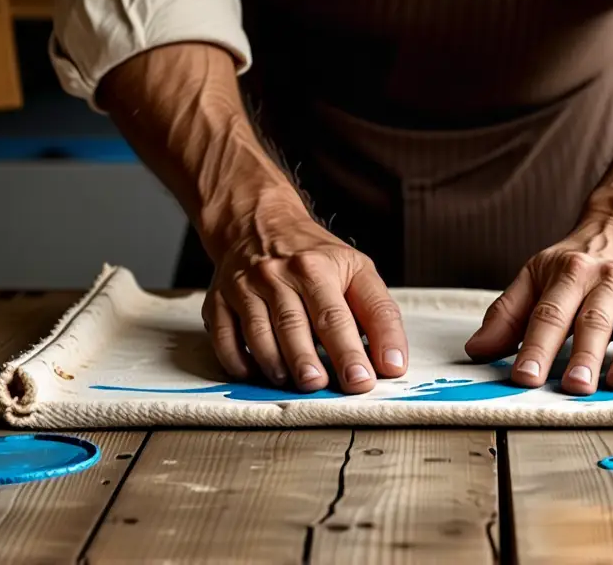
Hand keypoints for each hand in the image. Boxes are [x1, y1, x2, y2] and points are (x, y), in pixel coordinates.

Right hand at [205, 210, 407, 393]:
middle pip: (295, 325)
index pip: (336, 315)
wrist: (257, 224)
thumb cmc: (315, 257)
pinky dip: (238, 361)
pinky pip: (224, 337)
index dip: (351, 351)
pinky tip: (257, 374)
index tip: (363, 380)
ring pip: (258, 333)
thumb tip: (393, 363)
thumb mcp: (357, 271)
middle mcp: (279, 275)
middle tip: (324, 388)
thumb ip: (379, 315)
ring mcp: (245, 287)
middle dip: (309, 362)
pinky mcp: (219, 301)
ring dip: (276, 365)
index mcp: (317, 267)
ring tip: (295, 384)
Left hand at [464, 213, 612, 393]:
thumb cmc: (576, 263)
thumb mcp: (535, 276)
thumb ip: (506, 315)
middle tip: (574, 388)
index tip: (525, 377)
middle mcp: (605, 281)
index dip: (536, 347)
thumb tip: (476, 350)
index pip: (548, 314)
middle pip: (592, 321)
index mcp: (568, 274)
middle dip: (584, 356)